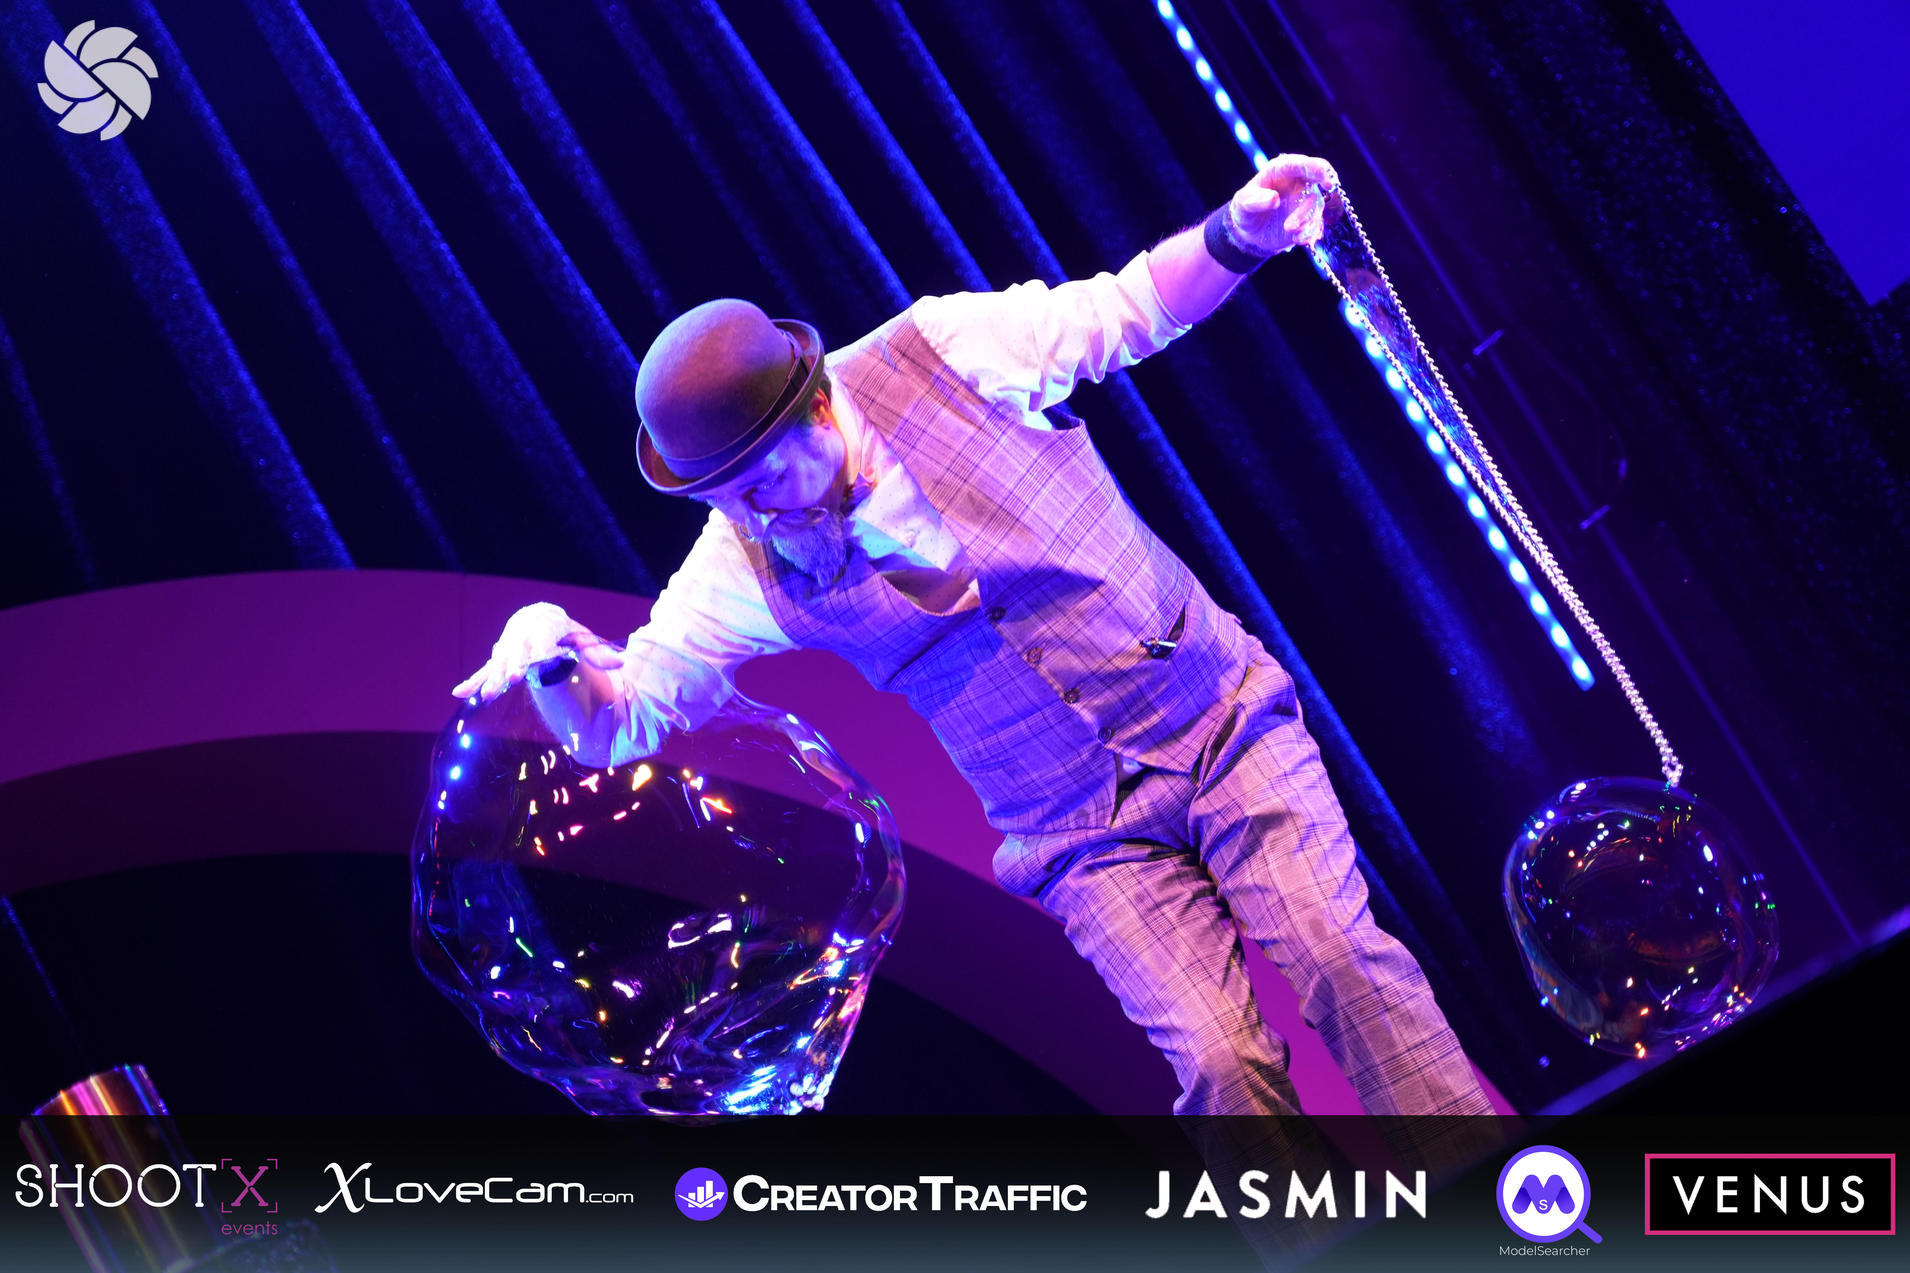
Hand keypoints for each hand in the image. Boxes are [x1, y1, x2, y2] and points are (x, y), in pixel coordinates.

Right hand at [451, 602, 625, 704]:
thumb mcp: (583, 640)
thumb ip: (599, 653)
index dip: (543, 651)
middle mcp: (524, 639)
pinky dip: (473, 681)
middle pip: (518, 652)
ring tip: (488, 694)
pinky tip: (459, 693)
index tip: (541, 660)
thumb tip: (622, 662)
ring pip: (499, 663)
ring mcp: (509, 650)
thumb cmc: (564, 633)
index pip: (544, 641)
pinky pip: (485, 671)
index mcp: (546, 629)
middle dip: (514, 665)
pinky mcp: (499, 661)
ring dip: (493, 678)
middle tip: (513, 678)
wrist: (538, 620)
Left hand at [1226, 153, 1338, 256]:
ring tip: (1289, 232)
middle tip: (1291, 225)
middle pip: (1315, 188)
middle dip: (1308, 207)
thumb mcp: (1241, 203)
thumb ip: (1254, 200)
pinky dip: (1309, 233)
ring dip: (1306, 222)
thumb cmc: (1245, 209)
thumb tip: (1274, 199)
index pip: (1305, 164)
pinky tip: (1298, 239)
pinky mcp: (1310, 218)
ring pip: (1316, 208)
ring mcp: (1306, 200)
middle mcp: (1299, 181)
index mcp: (1283, 169)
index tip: (1328, 181)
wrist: (1250, 232)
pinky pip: (1316, 224)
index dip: (1319, 170)